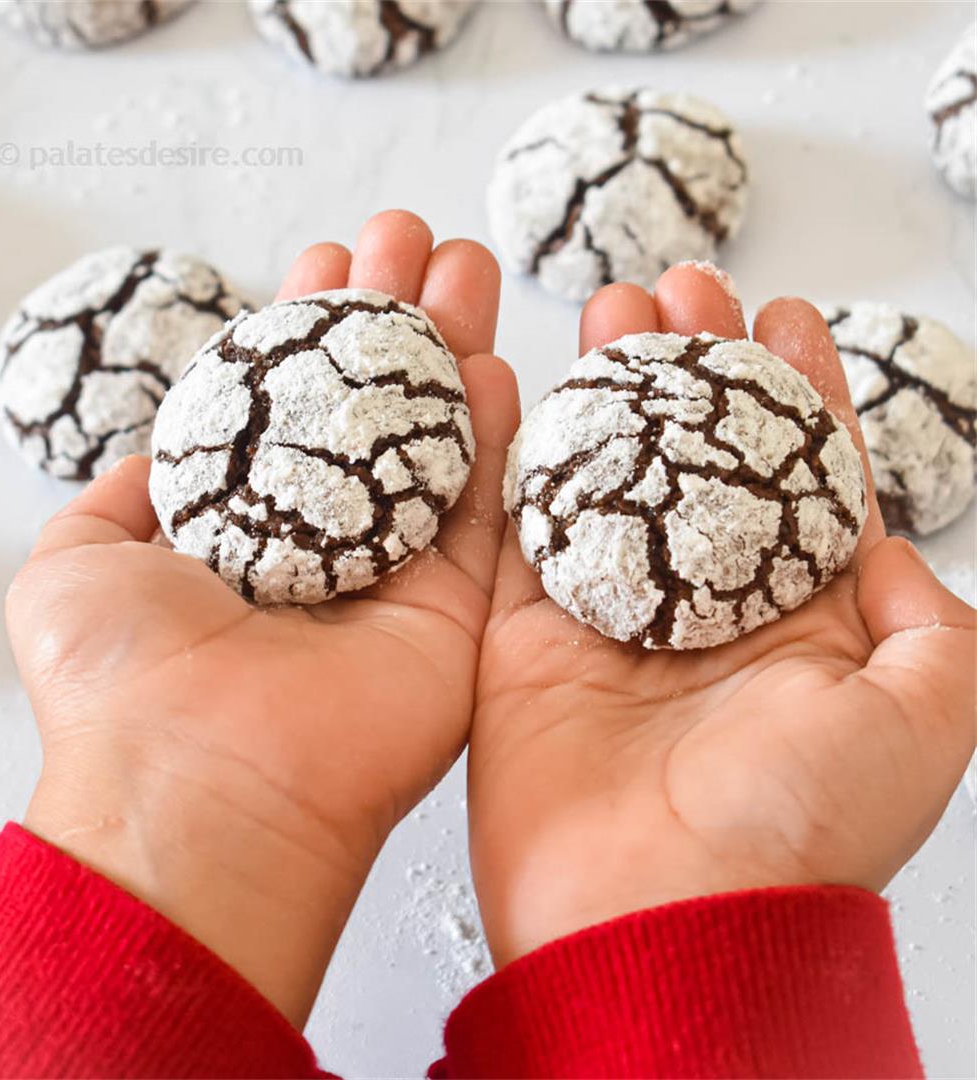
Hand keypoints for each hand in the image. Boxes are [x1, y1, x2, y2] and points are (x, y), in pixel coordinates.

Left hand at [8, 210, 519, 1025]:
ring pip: (439, 446)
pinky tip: (498, 366)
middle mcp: (325, 545)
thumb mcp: (76, 563)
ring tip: (465, 266)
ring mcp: (398, 577)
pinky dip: (497, 440)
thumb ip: (120, 496)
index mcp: (245, 527)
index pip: (290, 404)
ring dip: (454, 353)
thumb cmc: (122, 681)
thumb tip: (153, 454)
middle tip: (412, 239)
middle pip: (373, 410)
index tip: (328, 258)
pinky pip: (491, 515)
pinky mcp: (458, 614)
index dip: (307, 325)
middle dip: (392, 317)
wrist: (201, 786)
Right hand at [469, 264, 975, 966]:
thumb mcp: (925, 720)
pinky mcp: (525, 639)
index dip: (796, 392)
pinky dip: (526, 460)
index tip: (783, 315)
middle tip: (680, 289)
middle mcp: (703, 614)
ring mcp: (609, 621)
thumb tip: (885, 542)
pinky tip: (532, 388)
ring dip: (612, 392)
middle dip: (696, 367)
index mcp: (796, 625)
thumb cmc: (794, 832)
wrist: (653, 920)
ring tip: (611, 311)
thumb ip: (927, 622)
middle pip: (698, 461)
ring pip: (610, 478)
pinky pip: (522, 532)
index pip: (802, 481)